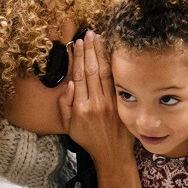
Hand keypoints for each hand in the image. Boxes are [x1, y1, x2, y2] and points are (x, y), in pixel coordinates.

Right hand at [58, 31, 140, 187]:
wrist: (112, 154)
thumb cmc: (88, 140)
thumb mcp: (69, 127)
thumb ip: (65, 105)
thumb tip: (70, 84)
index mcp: (80, 108)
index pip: (78, 76)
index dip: (77, 58)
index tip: (76, 43)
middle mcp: (96, 103)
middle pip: (91, 70)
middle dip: (90, 50)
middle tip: (89, 34)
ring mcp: (111, 103)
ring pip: (104, 72)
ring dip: (101, 53)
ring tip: (99, 38)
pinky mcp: (122, 104)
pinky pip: (116, 81)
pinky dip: (114, 66)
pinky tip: (112, 53)